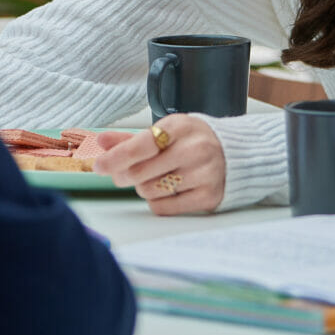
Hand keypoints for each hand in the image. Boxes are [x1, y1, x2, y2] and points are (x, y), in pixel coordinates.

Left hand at [91, 114, 225, 214]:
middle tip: (122, 175)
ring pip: (149, 191)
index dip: (114, 158)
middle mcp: (194, 149)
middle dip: (124, 176)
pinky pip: (163, 208)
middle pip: (139, 173)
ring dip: (143, 187)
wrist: (235, 152)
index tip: (99, 165)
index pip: (139, 146)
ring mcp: (203, 174)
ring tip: (155, 177)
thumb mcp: (166, 131)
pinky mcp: (207, 197)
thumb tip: (101, 142)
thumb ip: (132, 139)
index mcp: (181, 127)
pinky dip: (158, 201)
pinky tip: (167, 189)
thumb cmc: (193, 140)